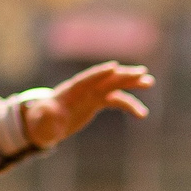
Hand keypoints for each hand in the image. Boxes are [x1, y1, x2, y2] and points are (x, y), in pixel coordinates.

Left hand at [21, 62, 152, 148]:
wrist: (46, 125)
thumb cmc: (41, 123)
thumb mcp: (41, 123)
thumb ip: (45, 117)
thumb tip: (49, 113)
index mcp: (69, 92)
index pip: (86, 80)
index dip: (99, 74)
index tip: (114, 66)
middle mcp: (83, 90)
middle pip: (104, 79)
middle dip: (122, 75)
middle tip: (142, 72)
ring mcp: (91, 94)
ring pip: (114, 86)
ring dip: (131, 84)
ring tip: (149, 82)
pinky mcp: (97, 102)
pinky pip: (116, 100)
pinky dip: (129, 105)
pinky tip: (142, 114)